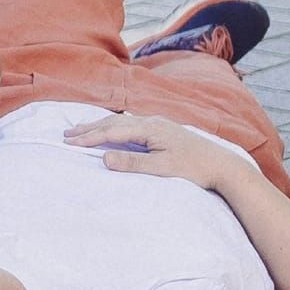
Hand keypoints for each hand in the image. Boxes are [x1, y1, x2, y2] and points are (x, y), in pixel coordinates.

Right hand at [63, 113, 247, 190]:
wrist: (223, 165)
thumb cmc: (194, 168)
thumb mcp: (162, 169)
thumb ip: (133, 162)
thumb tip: (104, 157)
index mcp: (150, 129)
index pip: (112, 132)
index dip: (90, 137)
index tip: (70, 143)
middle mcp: (152, 121)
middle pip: (114, 122)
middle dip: (89, 128)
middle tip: (67, 134)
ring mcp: (158, 123)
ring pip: (122, 121)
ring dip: (100, 125)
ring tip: (82, 130)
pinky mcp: (163, 129)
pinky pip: (131, 123)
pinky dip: (115, 126)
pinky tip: (112, 128)